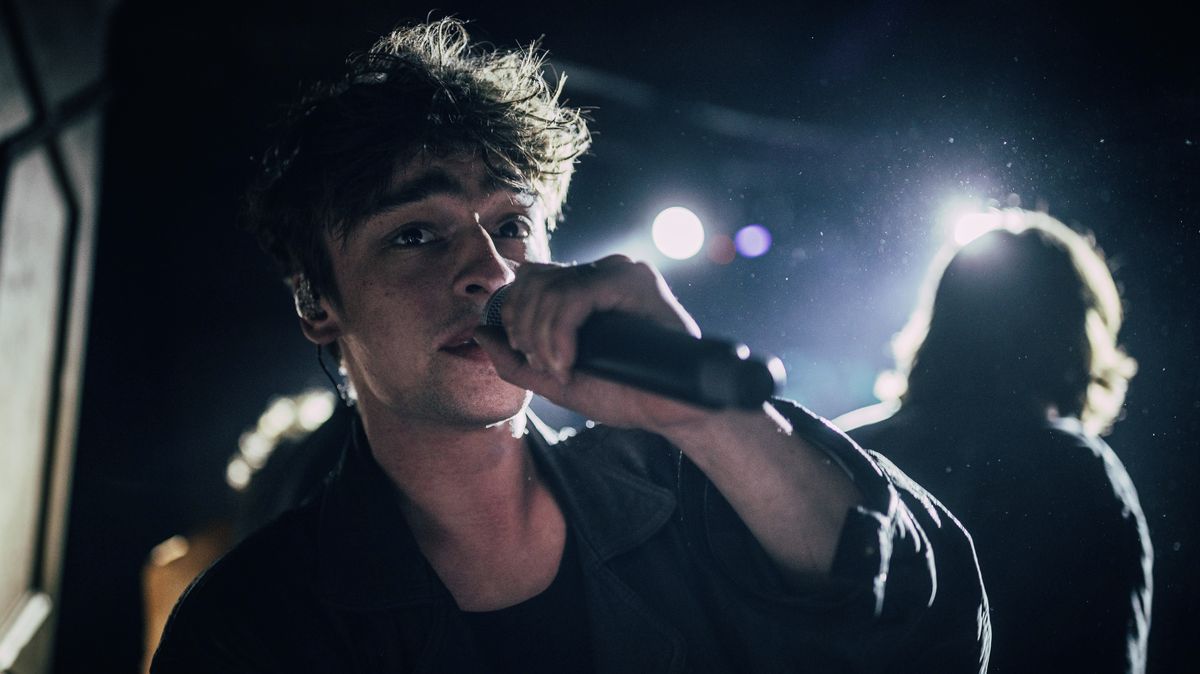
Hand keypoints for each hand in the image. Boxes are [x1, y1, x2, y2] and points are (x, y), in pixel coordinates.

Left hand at [473, 255, 712, 432]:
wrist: (671, 413)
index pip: (531, 278)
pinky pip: (576, 296)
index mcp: (586, 289)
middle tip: (545, 366)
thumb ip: (517, 360)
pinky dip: (560, 334)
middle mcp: (602, 273)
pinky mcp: (636, 282)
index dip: (515, 314)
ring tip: (560, 369)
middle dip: (525, 329)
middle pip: (534, 280)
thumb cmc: (625, 394)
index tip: (528, 356)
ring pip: (551, 288)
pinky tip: (569, 363)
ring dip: (542, 337)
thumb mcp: (557, 380)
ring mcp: (621, 273)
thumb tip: (479, 332)